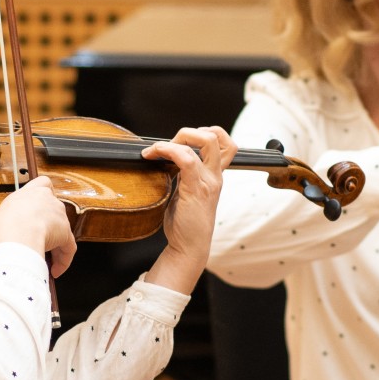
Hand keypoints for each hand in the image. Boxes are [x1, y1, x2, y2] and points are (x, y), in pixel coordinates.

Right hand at [0, 175, 77, 276]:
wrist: (18, 233)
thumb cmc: (6, 223)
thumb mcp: (5, 210)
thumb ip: (15, 211)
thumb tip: (17, 221)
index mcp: (33, 192)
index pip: (44, 184)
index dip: (44, 194)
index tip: (39, 205)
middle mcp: (49, 201)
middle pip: (53, 212)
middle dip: (48, 227)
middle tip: (37, 241)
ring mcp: (60, 217)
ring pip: (61, 232)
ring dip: (55, 247)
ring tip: (45, 262)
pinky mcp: (66, 233)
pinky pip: (68, 248)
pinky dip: (63, 260)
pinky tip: (56, 270)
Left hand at [141, 125, 236, 292]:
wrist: (188, 247)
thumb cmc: (185, 223)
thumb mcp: (186, 191)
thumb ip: (183, 174)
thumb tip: (167, 158)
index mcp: (214, 175)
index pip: (225, 143)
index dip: (205, 133)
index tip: (182, 143)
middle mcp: (215, 176)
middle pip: (217, 136)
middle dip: (189, 132)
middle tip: (168, 145)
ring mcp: (208, 181)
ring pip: (206, 141)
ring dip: (177, 138)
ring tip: (156, 150)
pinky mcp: (196, 189)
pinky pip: (186, 159)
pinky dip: (167, 150)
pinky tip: (153, 156)